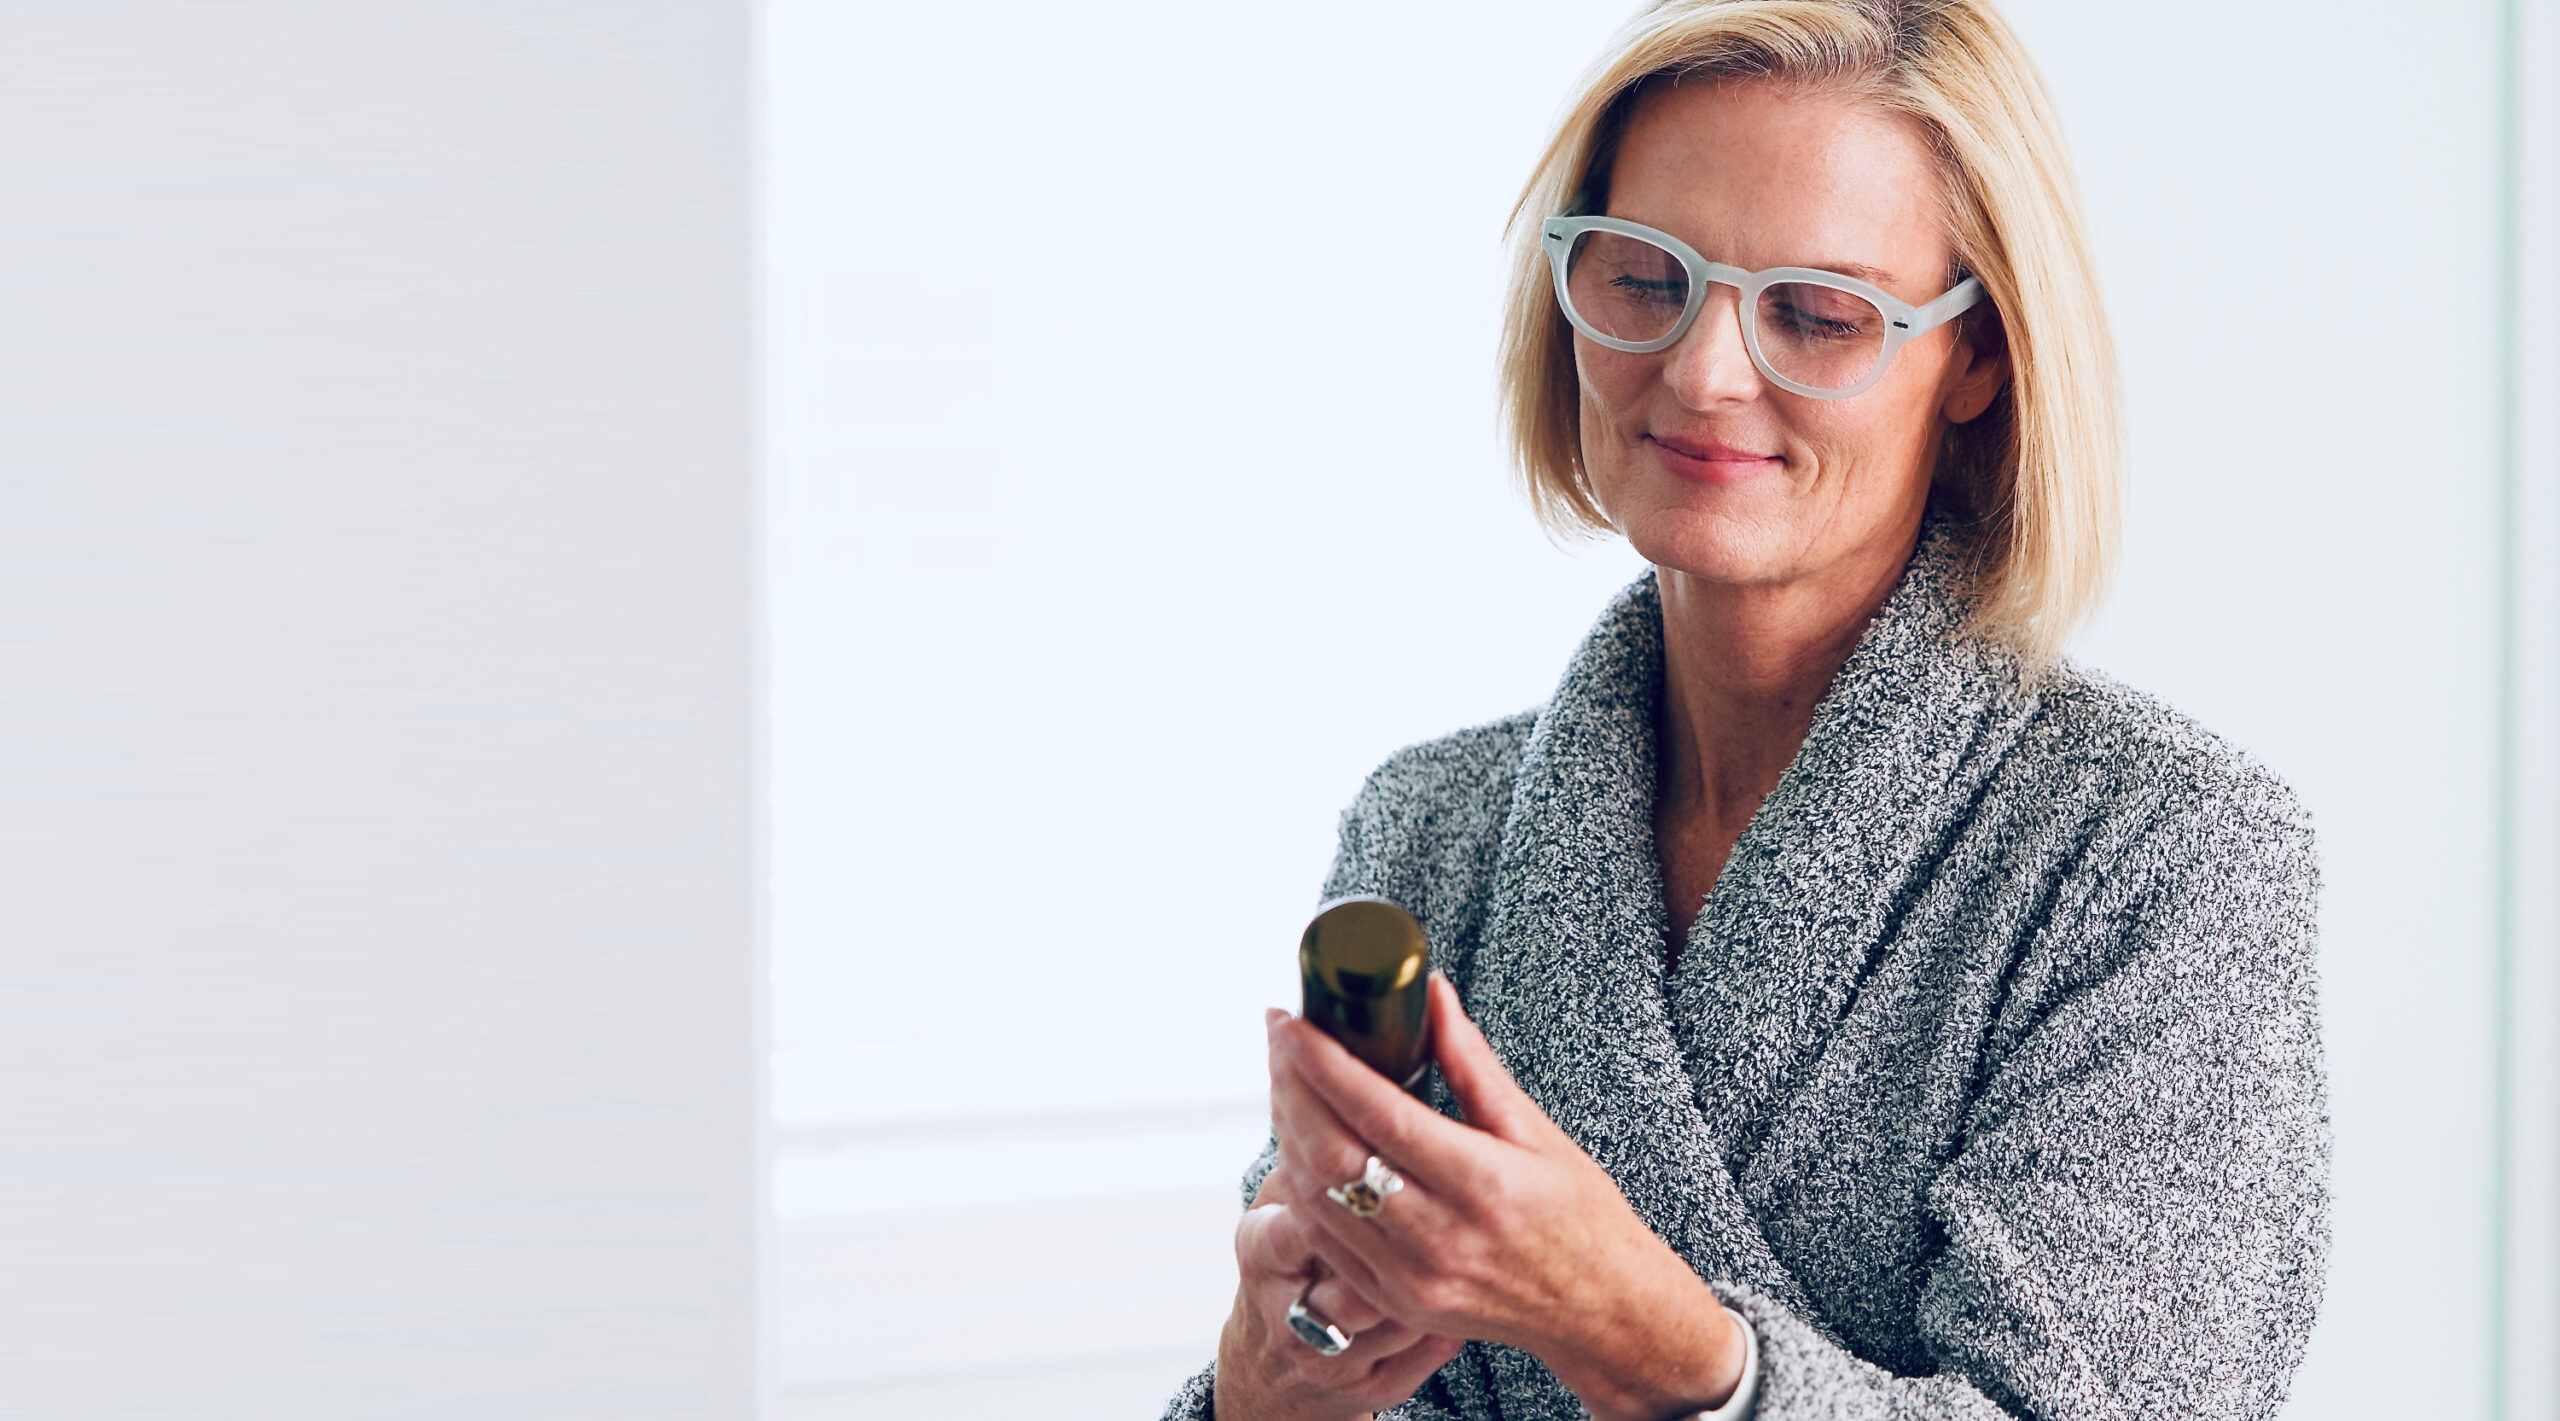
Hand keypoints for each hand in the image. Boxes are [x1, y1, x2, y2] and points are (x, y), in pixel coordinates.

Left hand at [1263, 975, 1744, 1420]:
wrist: (1600, 1313)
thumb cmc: (1579, 1215)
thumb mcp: (1537, 1132)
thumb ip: (1472, 1064)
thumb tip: (1431, 992)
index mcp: (1483, 1183)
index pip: (1378, 1114)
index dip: (1322, 1063)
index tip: (1290, 1021)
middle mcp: (1439, 1237)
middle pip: (1331, 1155)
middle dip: (1291, 1088)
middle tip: (1279, 1041)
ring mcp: (1411, 1279)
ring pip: (1316, 1198)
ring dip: (1287, 1134)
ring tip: (1285, 1082)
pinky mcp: (1395, 1304)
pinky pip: (1324, 1240)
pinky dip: (1301, 1187)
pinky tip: (1299, 1145)